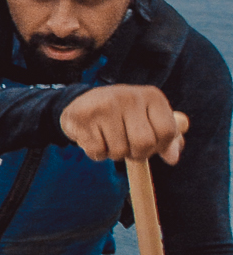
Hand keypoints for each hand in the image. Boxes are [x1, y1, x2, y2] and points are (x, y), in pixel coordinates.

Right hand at [58, 85, 186, 162]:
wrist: (83, 102)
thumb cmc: (123, 114)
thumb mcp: (149, 119)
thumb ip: (166, 137)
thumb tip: (172, 158)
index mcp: (151, 96)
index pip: (167, 131)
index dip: (160, 146)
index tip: (150, 143)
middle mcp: (129, 97)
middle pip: (144, 144)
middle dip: (137, 154)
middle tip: (128, 146)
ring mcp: (105, 106)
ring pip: (119, 151)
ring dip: (115, 154)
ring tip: (109, 139)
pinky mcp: (83, 117)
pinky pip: (97, 152)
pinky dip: (97, 153)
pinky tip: (95, 138)